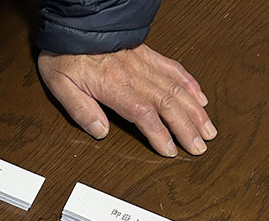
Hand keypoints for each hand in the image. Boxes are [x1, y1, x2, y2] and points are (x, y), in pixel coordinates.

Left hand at [37, 44, 215, 156]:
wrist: (75, 22)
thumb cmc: (65, 55)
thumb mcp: (61, 86)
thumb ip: (81, 110)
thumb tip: (100, 132)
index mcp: (114, 86)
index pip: (143, 114)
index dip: (160, 134)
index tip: (171, 149)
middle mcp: (134, 74)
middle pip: (168, 104)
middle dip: (187, 128)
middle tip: (200, 146)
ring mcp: (144, 63)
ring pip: (177, 88)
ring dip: (195, 110)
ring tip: (208, 128)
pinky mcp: (147, 54)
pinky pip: (174, 69)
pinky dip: (190, 84)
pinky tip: (200, 98)